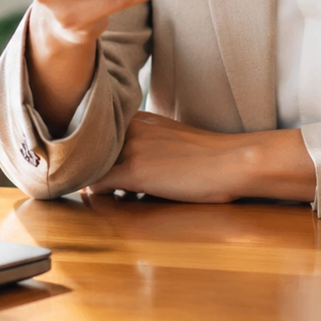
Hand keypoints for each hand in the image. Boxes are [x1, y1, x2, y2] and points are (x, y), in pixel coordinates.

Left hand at [87, 112, 317, 203]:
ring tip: (94, 196)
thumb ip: (145, 144)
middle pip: (93, 151)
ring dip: (91, 181)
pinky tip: (96, 202)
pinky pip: (98, 184)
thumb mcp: (170, 138)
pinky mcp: (135, 171)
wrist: (231, 161)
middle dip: (90, 168)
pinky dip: (93, 194)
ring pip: (92, 166)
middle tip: (88, 186)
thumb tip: (126, 168)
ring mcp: (131, 147)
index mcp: (138, 117)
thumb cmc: (209, 156)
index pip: (101, 135)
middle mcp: (130, 126)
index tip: (91, 167)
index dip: (94, 154)